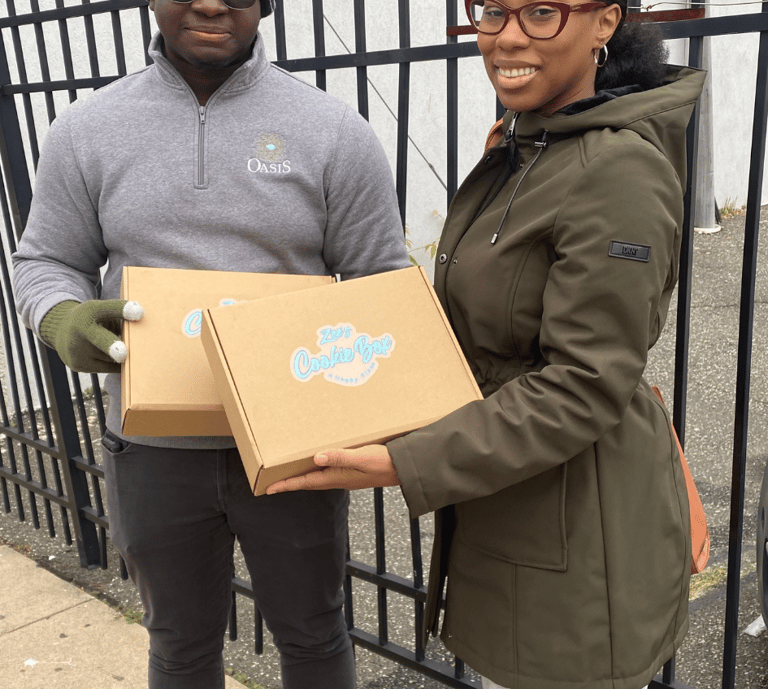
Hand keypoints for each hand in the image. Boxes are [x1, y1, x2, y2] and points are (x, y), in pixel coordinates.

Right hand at [40, 299, 143, 372]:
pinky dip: (117, 364)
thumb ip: (122, 318)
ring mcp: (77, 349)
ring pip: (111, 357)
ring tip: (121, 348)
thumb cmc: (94, 320)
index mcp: (90, 311)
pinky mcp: (79, 365)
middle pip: (101, 340)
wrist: (62, 331)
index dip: (123, 310)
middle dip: (112, 347)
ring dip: (123, 355)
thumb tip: (143, 334)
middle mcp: (80, 329)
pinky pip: (108, 368)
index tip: (139, 311)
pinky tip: (118, 359)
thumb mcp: (104, 311)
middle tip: (123, 353)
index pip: (108, 309)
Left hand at [266, 445, 399, 493]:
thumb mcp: (361, 457)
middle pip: (308, 481)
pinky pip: (329, 470)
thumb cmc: (384, 463)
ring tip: (290, 470)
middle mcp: (338, 478)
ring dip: (302, 475)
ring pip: (317, 476)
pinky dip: (318, 466)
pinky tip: (319, 459)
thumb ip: (340, 456)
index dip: (286, 485)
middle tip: (273, 481)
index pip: (305, 482)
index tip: (268, 488)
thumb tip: (316, 457)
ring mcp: (345, 475)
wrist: (404, 469)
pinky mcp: (353, 470)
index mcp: (336, 477)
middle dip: (290, 481)